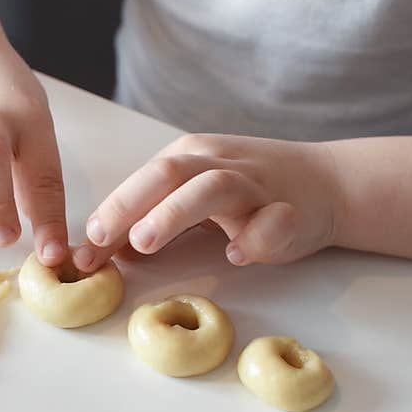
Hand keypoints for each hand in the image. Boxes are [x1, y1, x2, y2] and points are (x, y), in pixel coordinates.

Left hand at [72, 133, 343, 271]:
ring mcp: (257, 184)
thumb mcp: (193, 199)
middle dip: (128, 204)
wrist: (329, 182)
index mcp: (191, 158)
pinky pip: (275, 218)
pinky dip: (256, 235)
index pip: (141, 180)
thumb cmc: (248, 194)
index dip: (109, 213)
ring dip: (174, 213)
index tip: (82, 250)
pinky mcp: (292, 210)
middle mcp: (219, 164)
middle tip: (100, 239)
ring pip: (213, 187)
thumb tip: (100, 249)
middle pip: (168, 172)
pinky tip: (237, 254)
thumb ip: (150, 220)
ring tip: (144, 242)